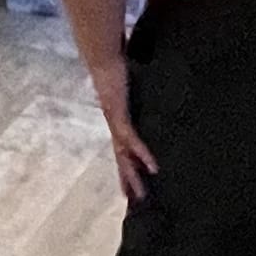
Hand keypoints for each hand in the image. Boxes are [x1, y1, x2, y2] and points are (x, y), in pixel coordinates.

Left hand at [84, 53, 154, 194]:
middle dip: (127, 178)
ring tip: (141, 194)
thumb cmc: (116, 64)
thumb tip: (148, 82)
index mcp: (118, 118)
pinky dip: (142, 155)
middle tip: (135, 199)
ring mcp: (115, 122)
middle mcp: (115, 124)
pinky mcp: (119, 116)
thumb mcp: (132, 80)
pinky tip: (153, 168)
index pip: (122, 146)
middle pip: (121, 158)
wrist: (102, 56)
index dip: (127, 163)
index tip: (132, 179)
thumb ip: (138, 86)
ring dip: (132, 176)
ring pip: (124, 156)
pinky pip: (132, 141)